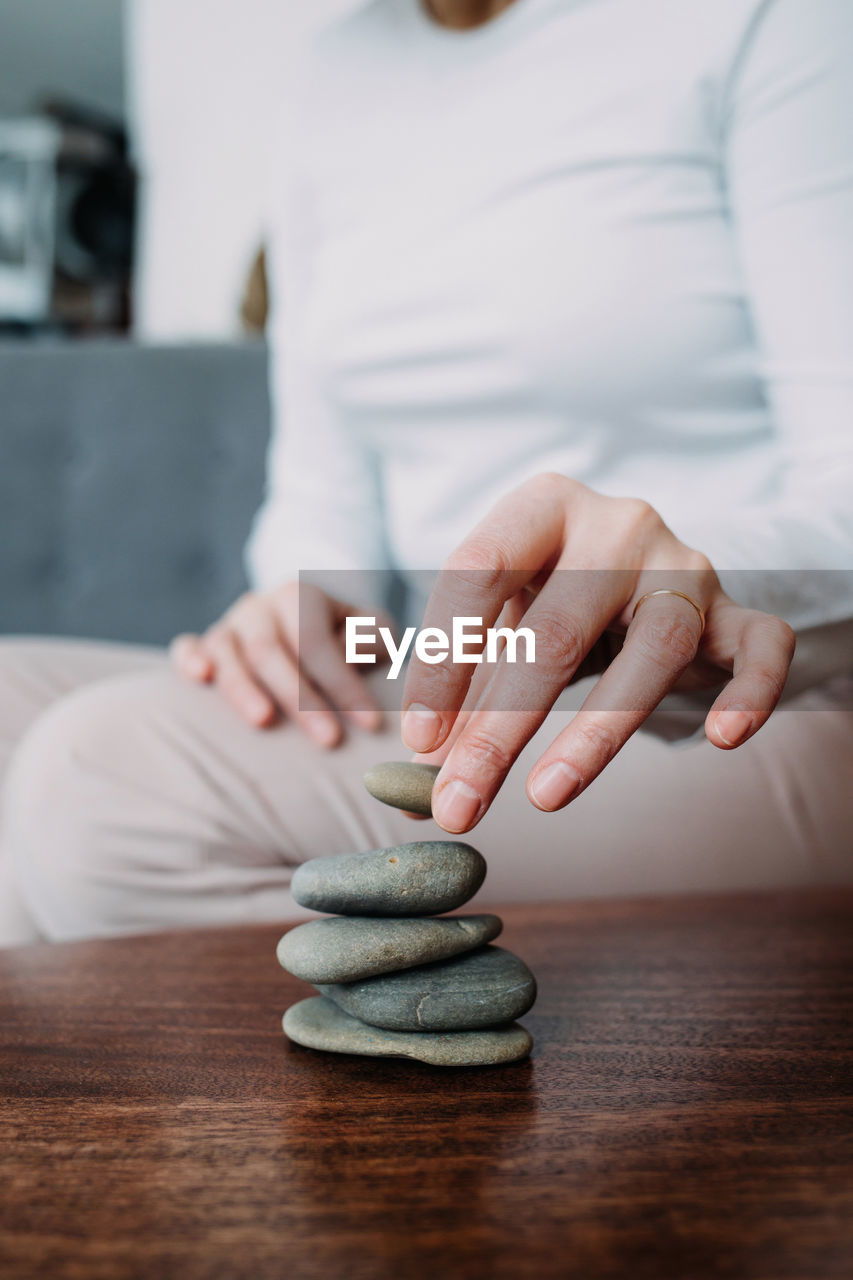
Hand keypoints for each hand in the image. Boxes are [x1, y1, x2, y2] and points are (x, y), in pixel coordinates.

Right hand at [171, 582, 384, 746]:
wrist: (303, 625)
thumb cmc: (345, 637)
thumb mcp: (371, 631)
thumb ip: (370, 639)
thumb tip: (351, 656)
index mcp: (299, 597)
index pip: (315, 640)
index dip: (342, 682)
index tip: (370, 724)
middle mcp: (258, 608)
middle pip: (269, 649)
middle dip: (300, 697)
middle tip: (328, 740)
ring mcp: (227, 626)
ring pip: (227, 653)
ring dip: (244, 689)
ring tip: (264, 721)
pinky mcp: (202, 646)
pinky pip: (186, 647)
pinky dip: (189, 659)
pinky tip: (198, 678)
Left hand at [401, 473, 794, 831]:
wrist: (642, 573)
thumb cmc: (552, 600)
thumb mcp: (502, 628)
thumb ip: (462, 697)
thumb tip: (417, 786)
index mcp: (542, 506)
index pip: (478, 571)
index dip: (443, 660)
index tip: (419, 741)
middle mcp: (618, 523)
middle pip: (556, 629)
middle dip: (500, 728)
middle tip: (459, 802)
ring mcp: (685, 563)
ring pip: (653, 646)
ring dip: (596, 733)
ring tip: (546, 797)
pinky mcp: (738, 610)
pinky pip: (761, 646)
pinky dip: (750, 692)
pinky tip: (722, 738)